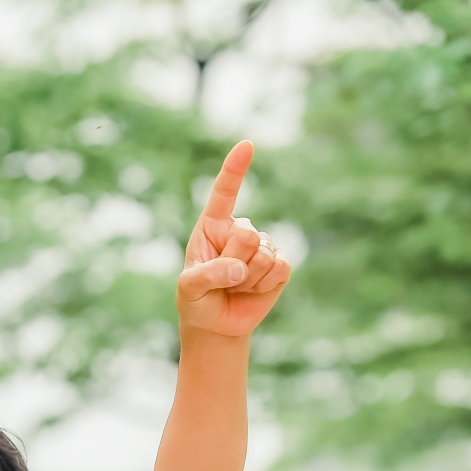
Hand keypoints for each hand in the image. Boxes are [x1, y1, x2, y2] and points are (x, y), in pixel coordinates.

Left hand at [177, 140, 292, 339]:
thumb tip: (240, 268)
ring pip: (264, 255)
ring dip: (248, 279)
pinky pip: (280, 268)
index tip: (246, 145)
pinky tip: (253, 290)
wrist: (216, 324)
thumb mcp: (189, 289)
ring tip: (235, 286)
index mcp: (212, 225)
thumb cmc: (196, 300)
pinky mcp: (281, 264)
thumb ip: (208, 275)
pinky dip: (264, 285)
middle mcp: (240, 229)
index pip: (224, 193)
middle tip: (223, 279)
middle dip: (234, 263)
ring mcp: (263, 245)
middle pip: (247, 235)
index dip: (235, 170)